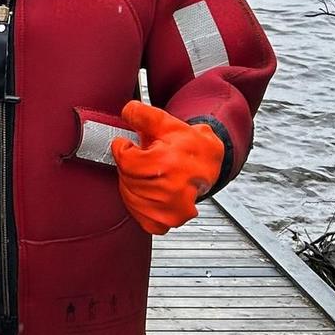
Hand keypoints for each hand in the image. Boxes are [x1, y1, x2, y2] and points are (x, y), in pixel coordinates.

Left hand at [109, 101, 223, 235]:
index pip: (126, 160)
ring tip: (149, 172)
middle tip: (144, 157)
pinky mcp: (166, 222)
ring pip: (129, 195)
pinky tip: (148, 189)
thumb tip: (127, 112)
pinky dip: (138, 202)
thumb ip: (144, 115)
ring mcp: (168, 210)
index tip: (128, 145)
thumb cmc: (191, 145)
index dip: (123, 149)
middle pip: (127, 177)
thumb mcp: (168, 124)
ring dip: (132, 181)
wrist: (210, 165)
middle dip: (130, 164)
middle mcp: (169, 191)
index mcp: (168, 164)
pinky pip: (137, 213)